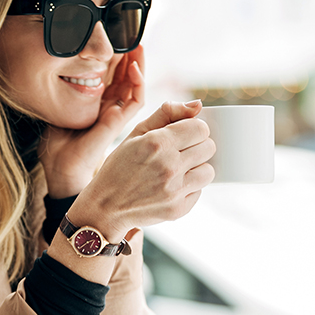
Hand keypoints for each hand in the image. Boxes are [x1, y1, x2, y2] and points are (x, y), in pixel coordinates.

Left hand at [37, 47, 144, 197]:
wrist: (60, 167)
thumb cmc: (57, 141)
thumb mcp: (59, 107)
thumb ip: (65, 90)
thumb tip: (61, 64)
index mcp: (97, 103)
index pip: (112, 75)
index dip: (116, 57)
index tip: (115, 37)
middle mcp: (110, 108)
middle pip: (127, 77)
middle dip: (130, 56)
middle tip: (132, 36)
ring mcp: (116, 115)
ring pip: (136, 86)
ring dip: (139, 65)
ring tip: (138, 45)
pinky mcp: (119, 124)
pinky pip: (136, 101)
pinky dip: (138, 83)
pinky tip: (134, 67)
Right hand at [66, 99, 215, 241]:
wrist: (106, 206)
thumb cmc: (120, 166)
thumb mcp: (136, 133)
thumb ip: (167, 113)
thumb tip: (198, 105)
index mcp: (157, 143)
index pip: (201, 128)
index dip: (193, 130)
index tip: (183, 136)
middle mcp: (169, 166)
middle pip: (209, 147)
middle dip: (197, 146)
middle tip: (179, 153)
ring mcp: (174, 190)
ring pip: (208, 171)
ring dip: (196, 168)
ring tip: (177, 170)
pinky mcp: (178, 209)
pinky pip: (199, 191)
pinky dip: (188, 188)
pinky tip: (170, 187)